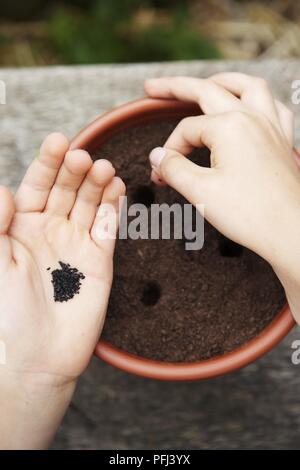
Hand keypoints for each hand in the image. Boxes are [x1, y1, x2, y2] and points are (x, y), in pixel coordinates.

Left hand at [0, 133, 124, 447]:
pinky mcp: (100, 261)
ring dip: (98, 185)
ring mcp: (77, 244)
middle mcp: (51, 230)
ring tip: (104, 169)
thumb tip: (3, 189)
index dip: (47, 163)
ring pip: (90, 204)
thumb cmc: (9, 315)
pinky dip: (114, 208)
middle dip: (75, 172)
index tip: (59, 142)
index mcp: (23, 228)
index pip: (36, 186)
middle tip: (84, 159)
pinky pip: (109, 228)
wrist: (39, 357)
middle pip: (67, 190)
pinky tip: (117, 189)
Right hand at [145, 73, 299, 322]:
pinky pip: (274, 106)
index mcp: (229, 127)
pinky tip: (251, 105)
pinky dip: (259, 99)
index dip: (169, 151)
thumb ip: (174, 168)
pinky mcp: (283, 140)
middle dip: (176, 87)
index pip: (186, 131)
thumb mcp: (200, 192)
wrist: (290, 232)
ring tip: (205, 82)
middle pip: (207, 91)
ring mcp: (271, 126)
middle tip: (152, 87)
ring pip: (247, 86)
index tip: (161, 174)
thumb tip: (158, 156)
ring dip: (223, 80)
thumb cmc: (249, 214)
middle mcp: (251, 117)